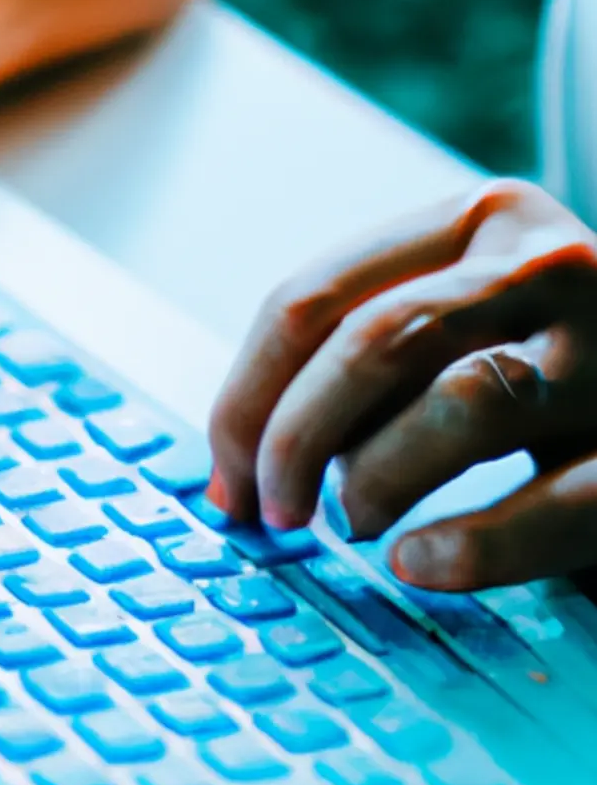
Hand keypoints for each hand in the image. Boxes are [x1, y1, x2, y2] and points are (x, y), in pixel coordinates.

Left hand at [207, 179, 596, 591]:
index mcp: (477, 224)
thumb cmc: (533, 377)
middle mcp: (551, 263)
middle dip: (292, 441)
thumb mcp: (450, 331)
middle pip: (372, 341)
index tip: (227, 479)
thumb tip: (236, 466)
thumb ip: (359, 369)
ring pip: (462, 403)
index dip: (244, 402)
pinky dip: (471, 547)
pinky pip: (557, 502)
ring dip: (377, 481)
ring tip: (361, 523)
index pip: (311, 300)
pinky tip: (418, 561)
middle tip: (273, 514)